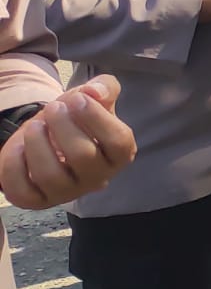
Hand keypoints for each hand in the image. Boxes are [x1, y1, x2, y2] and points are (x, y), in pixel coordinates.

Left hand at [0, 76, 135, 210]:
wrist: (52, 141)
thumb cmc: (80, 120)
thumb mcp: (96, 98)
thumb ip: (104, 87)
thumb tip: (94, 91)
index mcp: (118, 155)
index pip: (118, 142)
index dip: (97, 118)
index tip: (77, 99)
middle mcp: (96, 178)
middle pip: (83, 156)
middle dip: (63, 126)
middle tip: (53, 107)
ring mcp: (66, 193)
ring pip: (50, 175)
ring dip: (37, 143)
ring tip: (34, 124)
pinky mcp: (37, 201)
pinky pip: (22, 189)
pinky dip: (14, 164)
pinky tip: (18, 146)